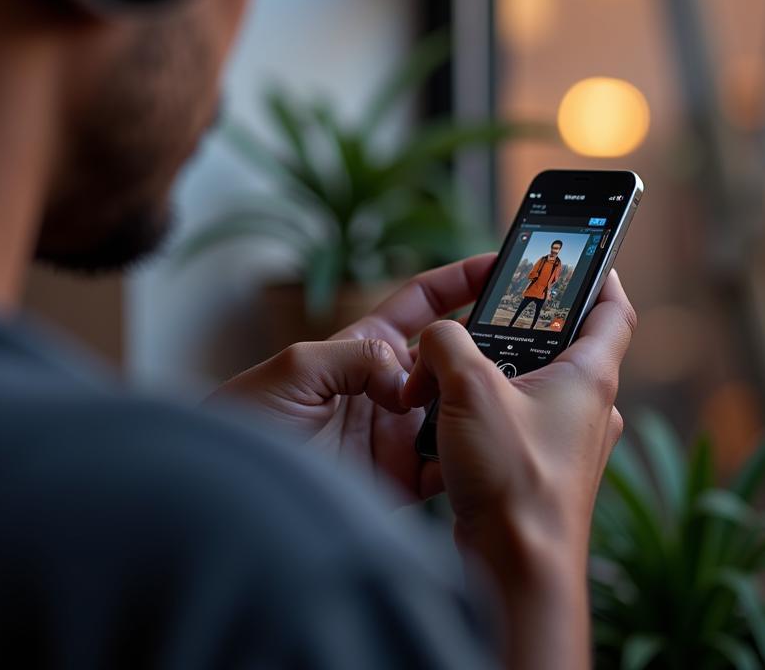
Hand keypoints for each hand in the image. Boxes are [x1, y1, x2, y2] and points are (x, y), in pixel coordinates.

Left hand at [209, 255, 500, 504]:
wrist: (231, 497)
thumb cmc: (246, 423)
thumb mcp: (293, 370)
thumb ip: (353, 358)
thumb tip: (404, 376)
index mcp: (361, 347)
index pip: (421, 303)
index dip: (458, 281)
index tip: (500, 267)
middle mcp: (385, 386)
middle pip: (449, 357)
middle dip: (487, 346)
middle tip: (533, 341)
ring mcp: (395, 432)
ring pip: (456, 411)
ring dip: (481, 405)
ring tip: (517, 399)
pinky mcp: (398, 479)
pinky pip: (445, 467)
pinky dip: (467, 462)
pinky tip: (486, 456)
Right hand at [402, 271, 635, 669]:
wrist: (518, 567)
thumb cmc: (514, 479)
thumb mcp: (469, 389)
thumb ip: (445, 343)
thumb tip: (433, 338)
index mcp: (588, 375)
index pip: (612, 310)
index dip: (602, 276)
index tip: (589, 256)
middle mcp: (586, 406)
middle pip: (559, 346)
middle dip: (516, 330)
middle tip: (483, 317)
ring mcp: (565, 441)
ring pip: (530, 386)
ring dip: (490, 374)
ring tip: (450, 372)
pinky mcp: (539, 468)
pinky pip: (512, 421)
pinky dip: (481, 411)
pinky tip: (447, 418)